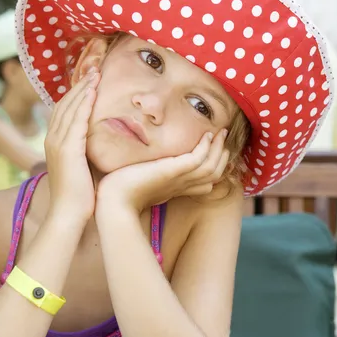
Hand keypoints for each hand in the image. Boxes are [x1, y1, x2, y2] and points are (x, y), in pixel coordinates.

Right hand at [44, 68, 98, 222]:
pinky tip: (94, 91)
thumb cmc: (79, 198)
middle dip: (79, 85)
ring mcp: (58, 144)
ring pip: (70, 108)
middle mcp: (52, 140)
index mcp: (55, 144)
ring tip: (96, 72)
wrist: (68, 215)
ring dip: (83, 88)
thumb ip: (87, 154)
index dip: (76, 94)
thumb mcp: (82, 169)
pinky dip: (84, 103)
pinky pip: (77, 120)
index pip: (63, 111)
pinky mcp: (68, 149)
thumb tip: (102, 146)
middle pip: (64, 103)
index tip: (89, 80)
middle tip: (94, 68)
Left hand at [96, 129, 229, 213]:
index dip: (214, 168)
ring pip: (211, 168)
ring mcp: (178, 180)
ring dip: (218, 149)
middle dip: (221, 156)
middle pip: (213, 175)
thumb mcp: (140, 182)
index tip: (215, 150)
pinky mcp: (171, 172)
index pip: (205, 182)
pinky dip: (206, 147)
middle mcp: (180, 186)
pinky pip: (198, 160)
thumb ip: (150, 175)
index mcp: (175, 190)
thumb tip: (147, 166)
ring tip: (221, 133)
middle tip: (223, 137)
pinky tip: (207, 135)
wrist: (113, 203)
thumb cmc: (120, 194)